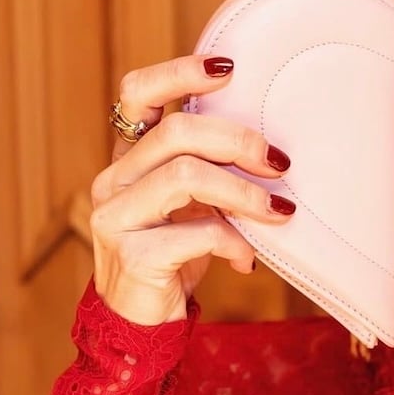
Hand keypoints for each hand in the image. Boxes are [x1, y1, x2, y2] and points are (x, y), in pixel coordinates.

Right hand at [90, 56, 293, 324]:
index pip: (138, 93)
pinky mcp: (129, 256)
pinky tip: (247, 260)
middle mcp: (113, 180)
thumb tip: (275, 151)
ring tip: (280, 213)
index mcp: (129, 160)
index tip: (230, 66)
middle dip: (238, 141)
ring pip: (185, 177)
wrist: (142, 328)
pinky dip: (232, 243)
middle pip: (176, 132)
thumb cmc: (176, 260)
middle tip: (280, 161)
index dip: (180, 72)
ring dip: (243, 194)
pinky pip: (193, 234)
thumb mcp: (193, 208)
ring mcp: (114, 217)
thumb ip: (213, 174)